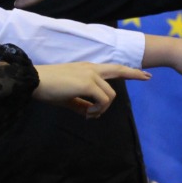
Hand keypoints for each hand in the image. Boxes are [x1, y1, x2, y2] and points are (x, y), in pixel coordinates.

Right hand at [33, 63, 147, 116]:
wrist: (34, 81)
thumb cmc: (47, 88)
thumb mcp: (67, 98)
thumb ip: (81, 105)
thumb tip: (91, 114)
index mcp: (87, 69)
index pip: (112, 68)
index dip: (128, 71)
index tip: (142, 73)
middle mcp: (91, 68)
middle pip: (118, 70)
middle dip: (135, 74)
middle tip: (148, 77)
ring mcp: (90, 74)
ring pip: (110, 95)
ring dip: (103, 108)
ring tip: (89, 114)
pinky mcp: (87, 83)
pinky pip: (103, 100)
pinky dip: (98, 110)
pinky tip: (88, 113)